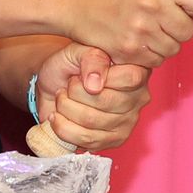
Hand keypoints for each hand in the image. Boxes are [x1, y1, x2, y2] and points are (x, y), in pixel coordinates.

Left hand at [35, 43, 151, 152]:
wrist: (54, 86)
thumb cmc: (70, 66)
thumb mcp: (78, 51)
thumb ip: (91, 59)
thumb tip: (95, 84)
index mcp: (137, 70)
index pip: (129, 78)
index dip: (99, 76)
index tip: (79, 75)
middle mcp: (138, 97)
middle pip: (105, 102)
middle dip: (74, 92)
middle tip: (67, 86)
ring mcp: (129, 121)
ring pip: (91, 121)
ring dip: (66, 108)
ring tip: (61, 99)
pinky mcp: (115, 140)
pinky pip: (86, 140)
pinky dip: (63, 127)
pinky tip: (58, 116)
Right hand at [60, 0, 192, 67]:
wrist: (74, 1)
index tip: (181, 2)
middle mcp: (151, 5)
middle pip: (190, 30)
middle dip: (178, 26)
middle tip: (157, 16)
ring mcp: (140, 31)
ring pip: (175, 48)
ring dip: (164, 41)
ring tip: (143, 27)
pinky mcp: (130, 52)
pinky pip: (157, 61)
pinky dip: (150, 54)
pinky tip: (135, 38)